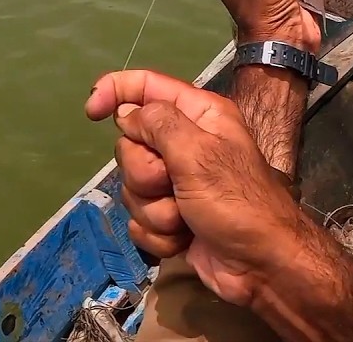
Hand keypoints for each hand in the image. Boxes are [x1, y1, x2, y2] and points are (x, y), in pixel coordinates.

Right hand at [85, 70, 303, 306]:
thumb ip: (157, 123)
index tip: (92, 111)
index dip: (116, 91)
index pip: (146, 87)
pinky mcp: (171, 218)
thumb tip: (126, 112)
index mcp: (198, 115)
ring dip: (156, 210)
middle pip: (131, 146)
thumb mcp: (198, 153)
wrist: (260, 265)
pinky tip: (184, 238)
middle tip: (174, 185)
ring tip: (186, 217)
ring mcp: (177, 183)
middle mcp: (186, 144)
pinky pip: (139, 220)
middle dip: (145, 174)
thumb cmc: (237, 203)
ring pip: (132, 188)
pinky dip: (159, 234)